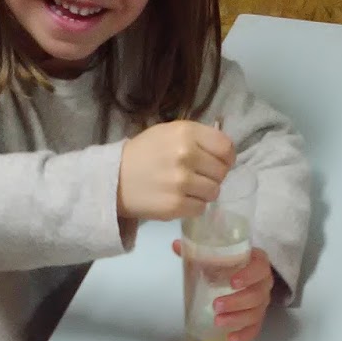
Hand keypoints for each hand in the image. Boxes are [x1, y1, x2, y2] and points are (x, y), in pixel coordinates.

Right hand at [117, 121, 234, 220]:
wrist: (114, 178)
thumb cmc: (145, 153)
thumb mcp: (169, 132)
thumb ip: (198, 137)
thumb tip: (226, 152)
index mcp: (186, 133)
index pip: (226, 148)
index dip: (226, 157)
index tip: (218, 162)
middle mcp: (186, 155)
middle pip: (222, 172)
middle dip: (213, 176)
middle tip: (197, 177)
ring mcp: (181, 182)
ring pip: (214, 192)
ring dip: (204, 192)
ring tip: (187, 189)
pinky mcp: (176, 206)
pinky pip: (201, 208)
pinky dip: (193, 206)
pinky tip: (179, 199)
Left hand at [171, 243, 274, 340]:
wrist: (243, 272)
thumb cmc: (230, 263)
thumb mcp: (218, 254)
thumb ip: (198, 250)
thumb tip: (177, 245)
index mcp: (257, 263)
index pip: (259, 267)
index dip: (249, 275)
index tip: (232, 282)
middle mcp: (263, 283)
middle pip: (257, 294)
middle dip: (237, 302)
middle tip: (216, 305)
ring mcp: (262, 301)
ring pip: (256, 313)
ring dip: (237, 319)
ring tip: (218, 322)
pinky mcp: (257, 316)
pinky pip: (255, 328)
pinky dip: (244, 335)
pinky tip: (230, 338)